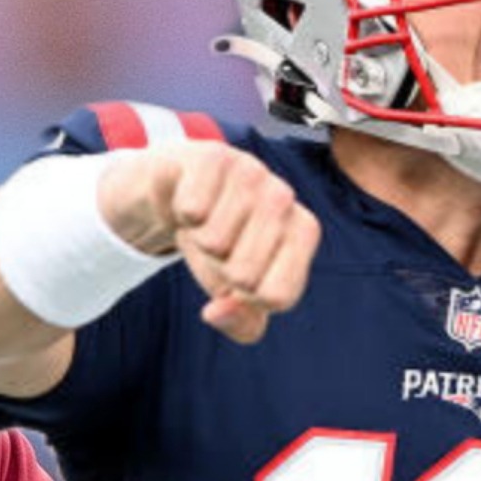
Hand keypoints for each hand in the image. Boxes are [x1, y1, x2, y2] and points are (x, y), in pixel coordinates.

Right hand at [101, 139, 320, 343]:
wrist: (177, 191)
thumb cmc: (217, 242)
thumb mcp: (233, 293)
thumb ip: (241, 324)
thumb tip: (217, 312)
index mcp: (303, 231)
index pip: (278, 297)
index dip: (245, 299)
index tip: (238, 276)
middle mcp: (284, 198)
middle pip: (245, 276)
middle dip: (217, 270)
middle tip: (216, 245)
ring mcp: (251, 173)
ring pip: (215, 243)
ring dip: (196, 241)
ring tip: (202, 221)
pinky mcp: (213, 156)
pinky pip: (193, 209)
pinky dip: (181, 213)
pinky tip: (187, 201)